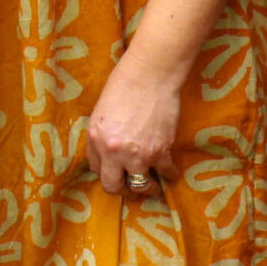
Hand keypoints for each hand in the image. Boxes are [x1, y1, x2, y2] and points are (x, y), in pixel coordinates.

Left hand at [84, 52, 184, 196]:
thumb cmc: (123, 86)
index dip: (105, 172)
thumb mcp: (101, 112)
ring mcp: (139, 154)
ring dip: (147, 189)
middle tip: (130, 189)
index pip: (96, 170)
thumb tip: (105, 157)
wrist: (151, 74)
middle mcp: (115, 152)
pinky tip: (170, 173)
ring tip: (152, 187)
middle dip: (122, 190)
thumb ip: (101, 137)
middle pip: (114, 187)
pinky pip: (166, 173)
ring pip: (141, 186)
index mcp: (96, 139)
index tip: (115, 173)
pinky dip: (169, 175)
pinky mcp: (161, 151)